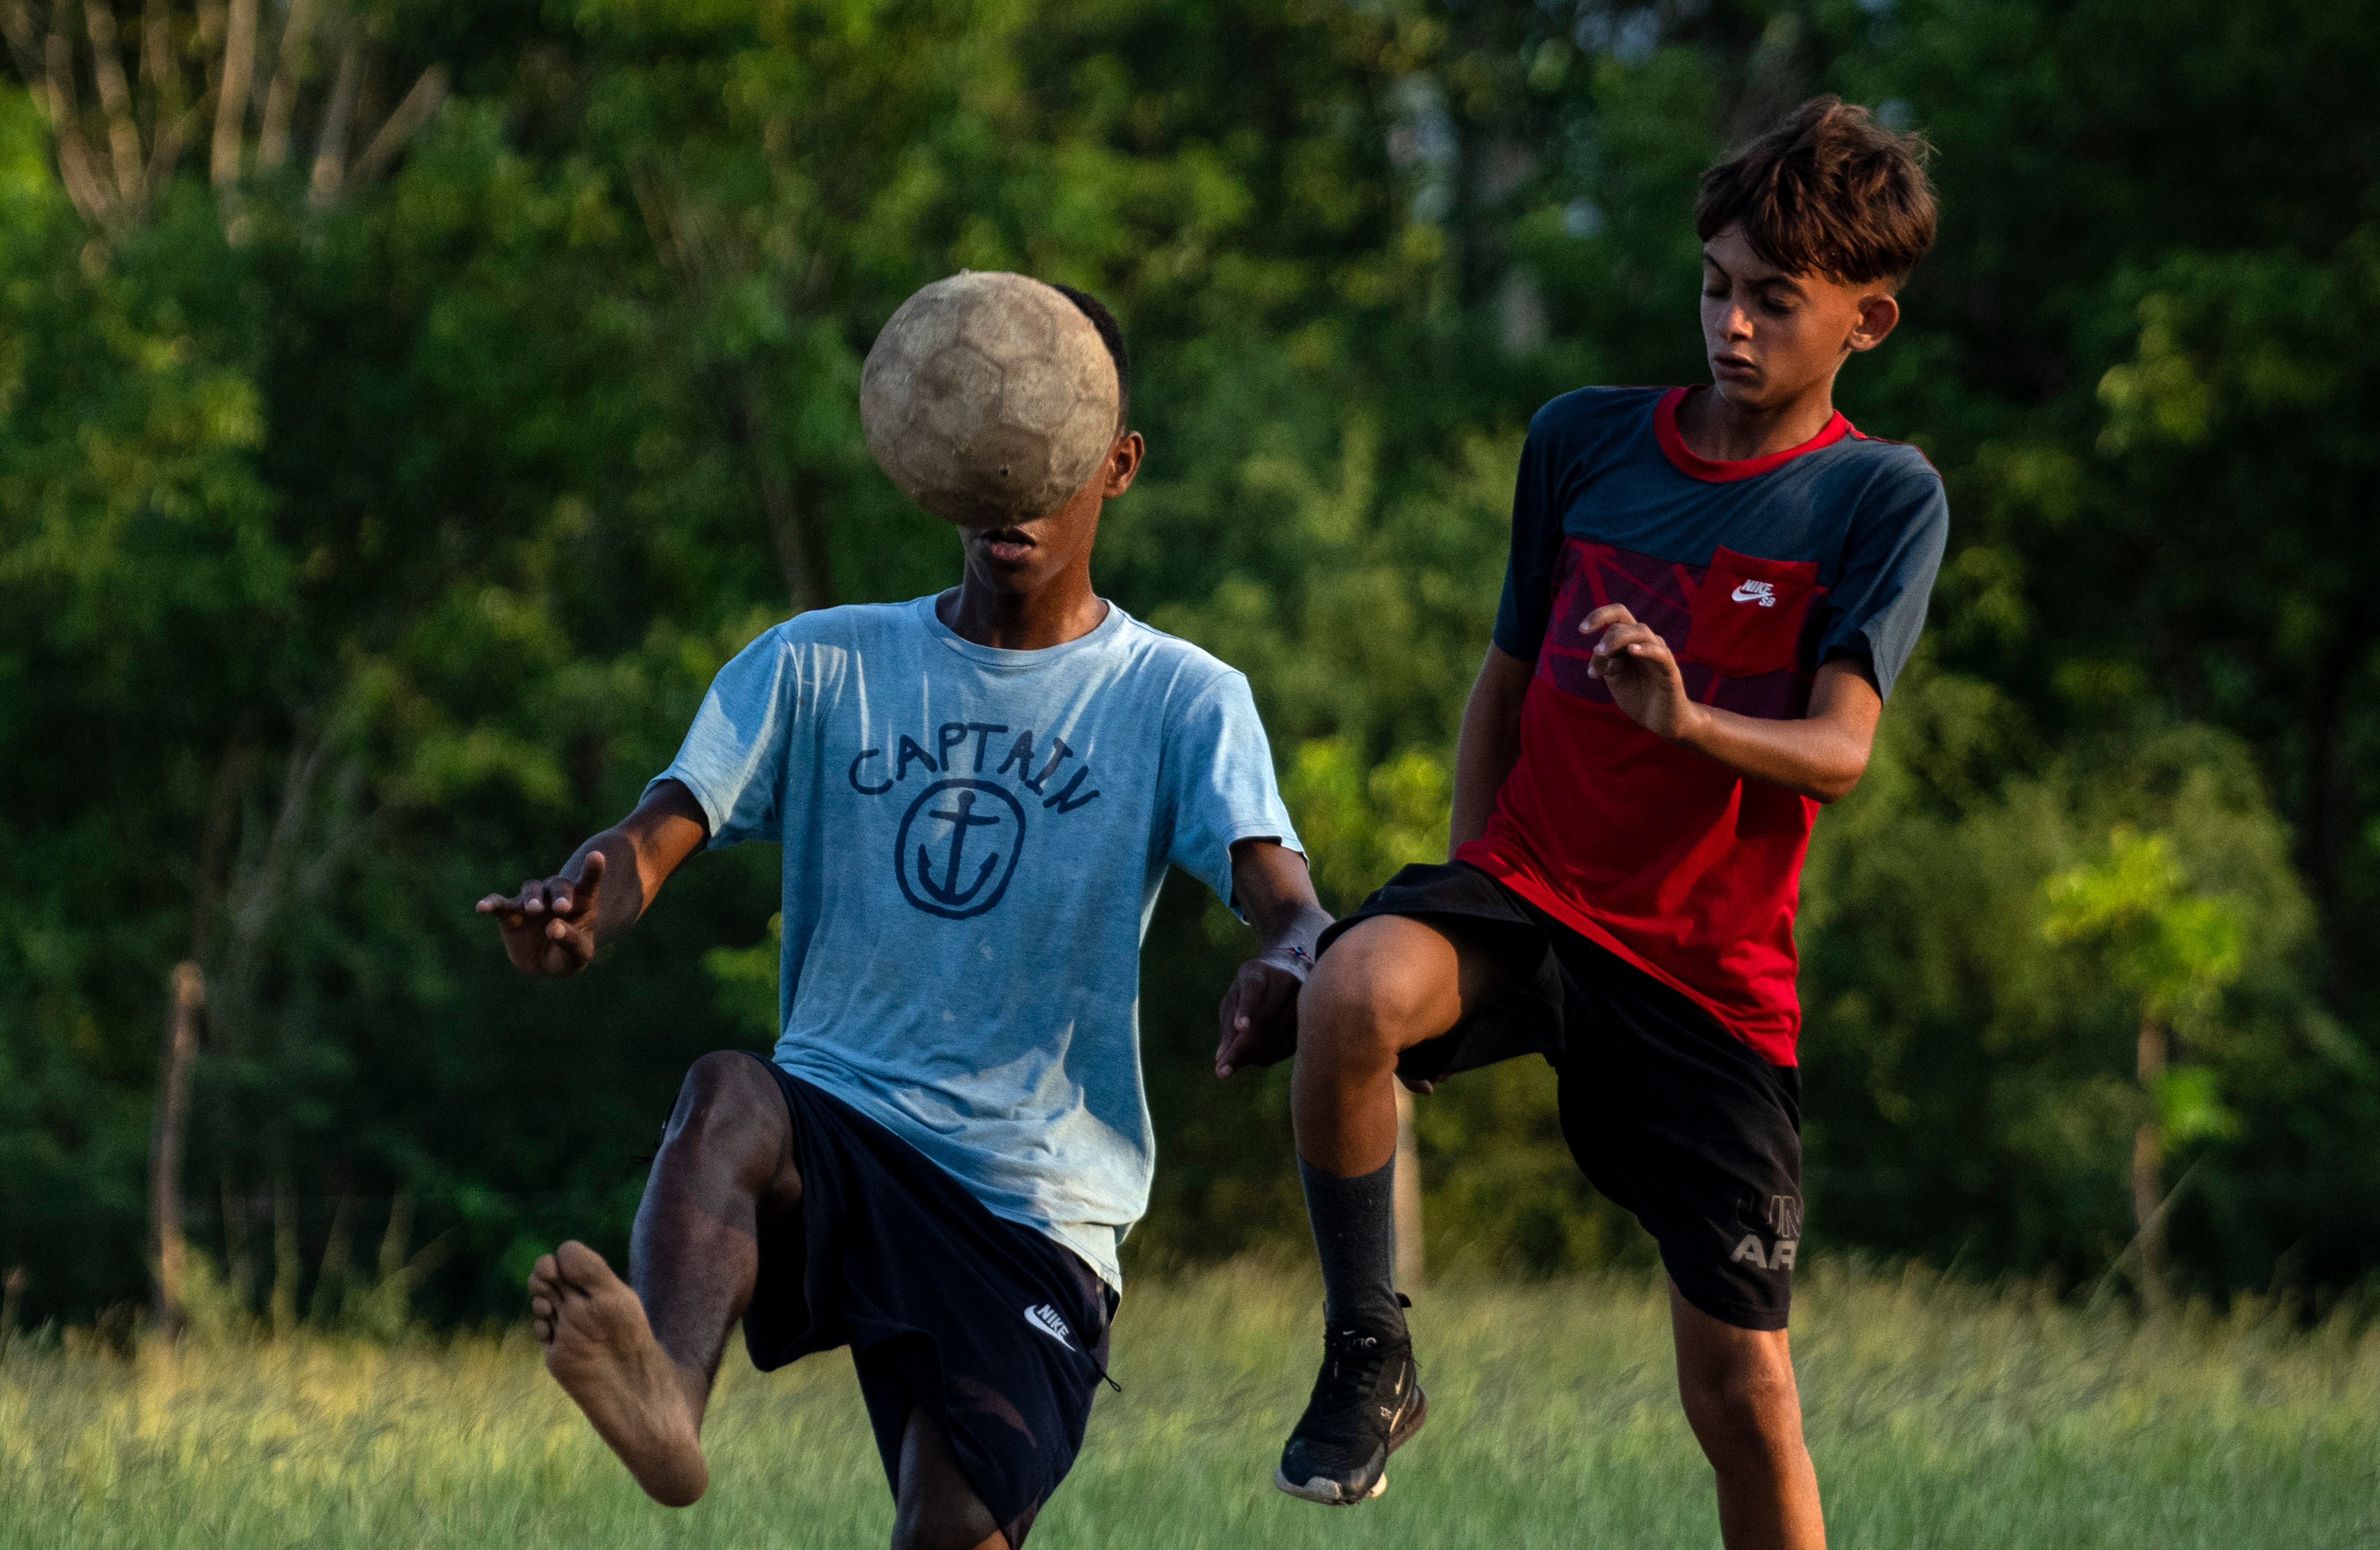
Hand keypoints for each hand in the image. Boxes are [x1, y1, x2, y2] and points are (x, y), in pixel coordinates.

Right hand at [477, 850, 605, 975]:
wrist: (545, 962)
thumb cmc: (569, 954)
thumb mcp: (578, 954)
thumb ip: (571, 940)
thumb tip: (553, 928)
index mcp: (580, 902)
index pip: (588, 882)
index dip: (592, 869)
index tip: (597, 855)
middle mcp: (555, 895)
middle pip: (558, 885)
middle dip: (560, 895)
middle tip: (562, 908)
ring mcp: (532, 901)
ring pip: (531, 889)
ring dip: (532, 897)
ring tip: (534, 910)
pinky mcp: (510, 912)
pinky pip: (499, 904)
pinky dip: (491, 904)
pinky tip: (482, 907)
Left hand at [1215, 945, 1307, 1077]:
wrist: (1289, 969)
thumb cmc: (1253, 987)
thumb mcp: (1235, 995)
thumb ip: (1227, 1023)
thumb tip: (1222, 1056)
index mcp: (1260, 973)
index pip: (1253, 991)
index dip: (1247, 1009)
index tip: (1240, 1026)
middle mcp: (1285, 983)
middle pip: (1265, 1022)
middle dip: (1242, 1050)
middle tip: (1222, 1072)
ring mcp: (1303, 1001)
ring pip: (1277, 1038)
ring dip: (1254, 1057)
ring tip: (1236, 1062)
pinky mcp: (1312, 1019)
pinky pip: (1289, 1046)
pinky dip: (1269, 1057)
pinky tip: (1257, 1058)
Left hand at [1582, 603, 1700, 741]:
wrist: (1659, 721)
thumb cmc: (1638, 696)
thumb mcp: (1615, 679)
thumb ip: (1607, 663)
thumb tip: (1600, 651)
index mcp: (1629, 642)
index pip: (1617, 617)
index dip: (1599, 616)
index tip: (1581, 630)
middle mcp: (1644, 643)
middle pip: (1625, 621)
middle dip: (1606, 634)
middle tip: (1596, 653)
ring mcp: (1658, 653)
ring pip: (1641, 632)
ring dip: (1618, 639)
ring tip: (1603, 652)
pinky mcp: (1670, 669)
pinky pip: (1661, 653)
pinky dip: (1646, 649)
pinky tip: (1632, 650)